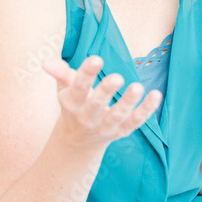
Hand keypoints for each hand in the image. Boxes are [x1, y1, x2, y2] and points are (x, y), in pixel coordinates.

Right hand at [42, 55, 161, 148]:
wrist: (78, 141)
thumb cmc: (74, 105)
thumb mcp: (65, 89)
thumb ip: (60, 73)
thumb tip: (45, 62)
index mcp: (72, 103)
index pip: (78, 87)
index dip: (86, 73)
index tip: (96, 59)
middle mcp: (88, 117)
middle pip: (96, 104)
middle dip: (106, 91)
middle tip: (117, 77)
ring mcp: (106, 126)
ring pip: (118, 116)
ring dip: (128, 102)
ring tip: (138, 87)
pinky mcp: (122, 130)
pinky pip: (135, 121)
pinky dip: (146, 110)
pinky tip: (156, 95)